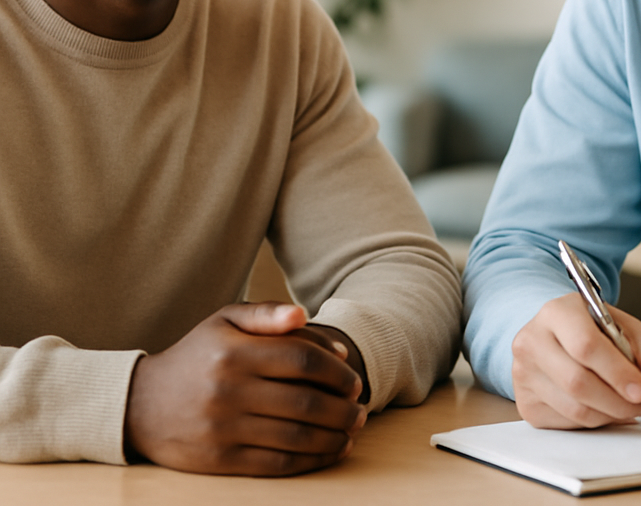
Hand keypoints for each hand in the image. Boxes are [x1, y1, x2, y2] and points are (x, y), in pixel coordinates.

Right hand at [125, 302, 366, 474]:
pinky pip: (276, 464)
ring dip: (334, 436)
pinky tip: (330, 451)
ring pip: (296, 436)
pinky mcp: (220, 462)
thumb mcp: (224, 321)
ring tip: (352, 431)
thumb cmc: (197, 355)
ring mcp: (224, 429)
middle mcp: (229, 390)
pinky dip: (311, 460)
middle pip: (305, 400)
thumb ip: (266, 313)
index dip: (337, 370)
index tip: (354, 380)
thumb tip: (305, 316)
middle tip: (363, 410)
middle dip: (343, 408)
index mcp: (235, 352)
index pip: (302, 358)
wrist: (140, 404)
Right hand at [511, 292, 640, 429]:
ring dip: (610, 414)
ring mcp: (524, 373)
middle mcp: (532, 339)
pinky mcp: (525, 402)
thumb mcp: (628, 327)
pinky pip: (568, 423)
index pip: (585, 345)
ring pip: (574, 408)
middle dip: (618, 401)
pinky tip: (603, 406)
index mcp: (557, 311)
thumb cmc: (595, 331)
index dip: (617, 372)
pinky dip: (594, 421)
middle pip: (577, 381)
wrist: (559, 337)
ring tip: (627, 406)